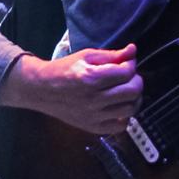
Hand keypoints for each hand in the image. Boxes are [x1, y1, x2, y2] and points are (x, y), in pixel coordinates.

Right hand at [0, 43, 143, 135]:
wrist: (42, 89)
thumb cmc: (64, 69)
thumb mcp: (86, 56)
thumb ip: (112, 55)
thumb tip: (133, 51)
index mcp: (91, 78)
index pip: (127, 73)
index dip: (131, 65)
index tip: (126, 63)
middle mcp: (94, 99)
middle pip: (133, 91)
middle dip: (136, 80)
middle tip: (128, 76)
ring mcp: (93, 116)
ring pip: (131, 109)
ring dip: (134, 98)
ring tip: (126, 90)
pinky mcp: (92, 127)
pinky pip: (120, 126)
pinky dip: (125, 116)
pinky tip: (118, 106)